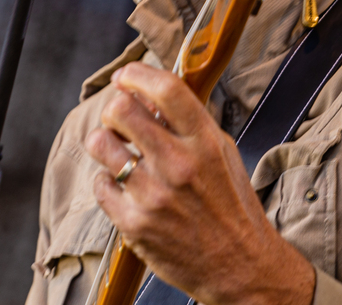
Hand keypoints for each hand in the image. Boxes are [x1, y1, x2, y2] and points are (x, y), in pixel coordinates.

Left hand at [85, 62, 315, 304]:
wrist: (241, 266)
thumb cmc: (231, 206)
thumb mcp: (222, 153)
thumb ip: (189, 123)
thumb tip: (151, 94)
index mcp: (204, 142)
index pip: (166, 89)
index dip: (137, 74)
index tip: (126, 76)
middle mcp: (178, 164)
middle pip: (122, 109)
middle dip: (114, 107)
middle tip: (119, 117)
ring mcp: (153, 195)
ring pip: (101, 143)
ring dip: (104, 141)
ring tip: (117, 150)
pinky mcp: (134, 224)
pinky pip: (100, 184)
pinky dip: (106, 181)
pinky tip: (122, 186)